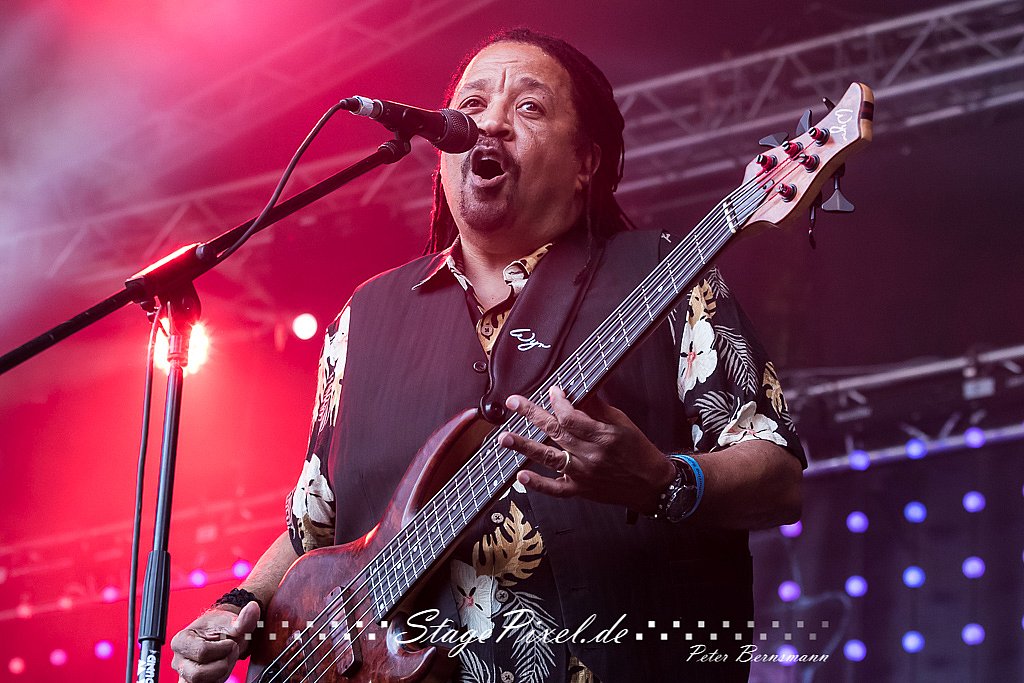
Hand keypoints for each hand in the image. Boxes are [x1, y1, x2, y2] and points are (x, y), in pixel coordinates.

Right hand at [170, 601, 259, 682]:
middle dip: (222, 664)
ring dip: (221, 673)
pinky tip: (224, 668)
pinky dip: (219, 679)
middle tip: (231, 652)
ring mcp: (184, 674)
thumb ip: (243, 619)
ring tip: (227, 660)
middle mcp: (179, 659)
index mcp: (182, 640)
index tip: (230, 641)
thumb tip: (252, 608)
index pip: (202, 652)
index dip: (223, 648)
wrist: (223, 634)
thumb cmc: (222, 627)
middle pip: (198, 674)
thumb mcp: (233, 622)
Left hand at [499, 386, 675, 513]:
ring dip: (525, 446)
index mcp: (603, 436)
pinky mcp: (580, 490)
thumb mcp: (622, 423)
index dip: (558, 402)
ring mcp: (583, 474)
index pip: (572, 416)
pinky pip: (555, 489)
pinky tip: (521, 475)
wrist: (651, 485)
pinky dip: (537, 484)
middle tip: (513, 403)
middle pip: (555, 432)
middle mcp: (591, 455)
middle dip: (532, 414)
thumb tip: (577, 390)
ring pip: (549, 458)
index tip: (553, 390)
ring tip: (504, 437)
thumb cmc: (638, 451)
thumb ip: (597, 408)